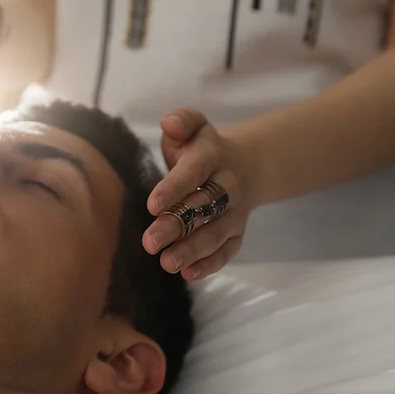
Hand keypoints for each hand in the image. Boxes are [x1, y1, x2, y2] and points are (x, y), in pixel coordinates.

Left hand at [141, 108, 260, 280]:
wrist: (245, 164)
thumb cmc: (201, 147)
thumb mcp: (192, 125)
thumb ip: (181, 120)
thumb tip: (169, 123)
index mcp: (213, 154)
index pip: (195, 170)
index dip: (174, 187)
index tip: (152, 205)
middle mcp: (229, 184)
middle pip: (204, 206)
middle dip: (177, 225)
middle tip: (149, 242)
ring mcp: (235, 211)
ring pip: (217, 232)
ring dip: (192, 249)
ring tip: (167, 262)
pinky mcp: (237, 232)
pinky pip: (228, 250)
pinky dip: (211, 264)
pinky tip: (188, 273)